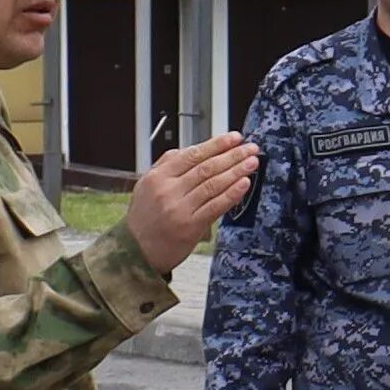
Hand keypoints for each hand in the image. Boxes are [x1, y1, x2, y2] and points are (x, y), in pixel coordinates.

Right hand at [127, 132, 261, 272]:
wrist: (136, 251)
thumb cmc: (145, 218)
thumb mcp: (147, 185)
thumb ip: (167, 165)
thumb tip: (193, 149)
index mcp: (158, 176)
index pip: (192, 154)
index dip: (216, 144)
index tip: (235, 137)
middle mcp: (168, 190)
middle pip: (206, 168)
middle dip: (232, 155)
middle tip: (251, 148)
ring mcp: (180, 208)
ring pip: (213, 184)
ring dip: (236, 171)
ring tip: (252, 163)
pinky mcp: (191, 227)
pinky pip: (215, 206)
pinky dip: (231, 194)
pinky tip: (244, 184)